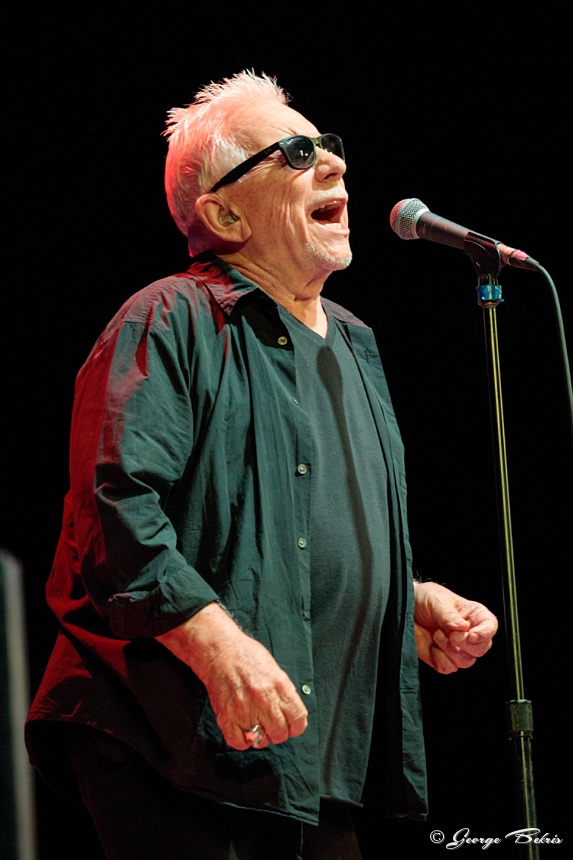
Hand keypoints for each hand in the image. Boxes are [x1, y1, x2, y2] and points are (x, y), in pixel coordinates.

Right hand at [157, 603, 307, 749]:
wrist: (220, 651)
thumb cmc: (247, 657)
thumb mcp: (275, 670)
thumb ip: (285, 693)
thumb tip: (292, 714)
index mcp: (279, 686)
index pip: (298, 720)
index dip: (295, 726)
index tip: (290, 725)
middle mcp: (264, 700)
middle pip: (280, 734)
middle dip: (278, 732)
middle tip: (271, 724)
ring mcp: (244, 710)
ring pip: (261, 741)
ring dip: (260, 736)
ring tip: (256, 725)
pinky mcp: (226, 717)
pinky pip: (239, 742)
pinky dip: (242, 740)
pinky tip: (243, 729)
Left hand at [413, 581, 497, 673]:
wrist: (405, 608)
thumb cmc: (425, 599)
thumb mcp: (436, 600)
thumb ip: (448, 614)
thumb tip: (461, 627)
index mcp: (473, 615)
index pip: (490, 627)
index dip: (485, 634)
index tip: (471, 635)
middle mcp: (469, 633)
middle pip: (481, 649)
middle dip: (464, 644)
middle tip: (450, 634)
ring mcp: (457, 648)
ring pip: (466, 661)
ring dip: (449, 650)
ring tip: (436, 634)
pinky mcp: (444, 659)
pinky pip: (449, 668)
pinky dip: (440, 660)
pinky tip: (432, 647)